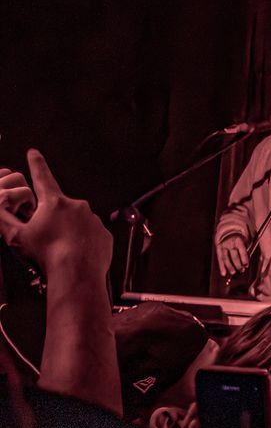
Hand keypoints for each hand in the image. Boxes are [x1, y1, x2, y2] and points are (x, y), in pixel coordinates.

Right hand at [0, 150, 109, 278]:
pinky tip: (74, 253)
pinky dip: (81, 241)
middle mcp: (77, 206)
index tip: (34, 153)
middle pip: (59, 207)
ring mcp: (93, 219)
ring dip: (67, 230)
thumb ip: (4, 219)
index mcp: (54, 203)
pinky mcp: (103, 233)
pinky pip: (89, 234)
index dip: (36, 164)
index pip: (42, 177)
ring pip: (75, 221)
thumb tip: (0, 210)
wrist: (77, 274)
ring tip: (60, 249)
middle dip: (51, 218)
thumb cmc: (47, 255)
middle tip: (46, 237)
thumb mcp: (16, 236)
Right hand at [216, 235, 251, 278]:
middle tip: (241, 270)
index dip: (244, 259)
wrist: (229, 229)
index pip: (242, 251)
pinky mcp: (218, 248)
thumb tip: (246, 263)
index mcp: (238, 240)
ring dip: (230, 267)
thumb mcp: (245, 239)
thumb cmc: (240, 237)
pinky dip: (222, 267)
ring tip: (233, 272)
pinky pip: (220, 258)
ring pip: (226, 258)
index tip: (246, 265)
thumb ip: (245, 250)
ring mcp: (223, 245)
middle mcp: (230, 243)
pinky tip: (223, 273)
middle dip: (238, 265)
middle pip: (234, 256)